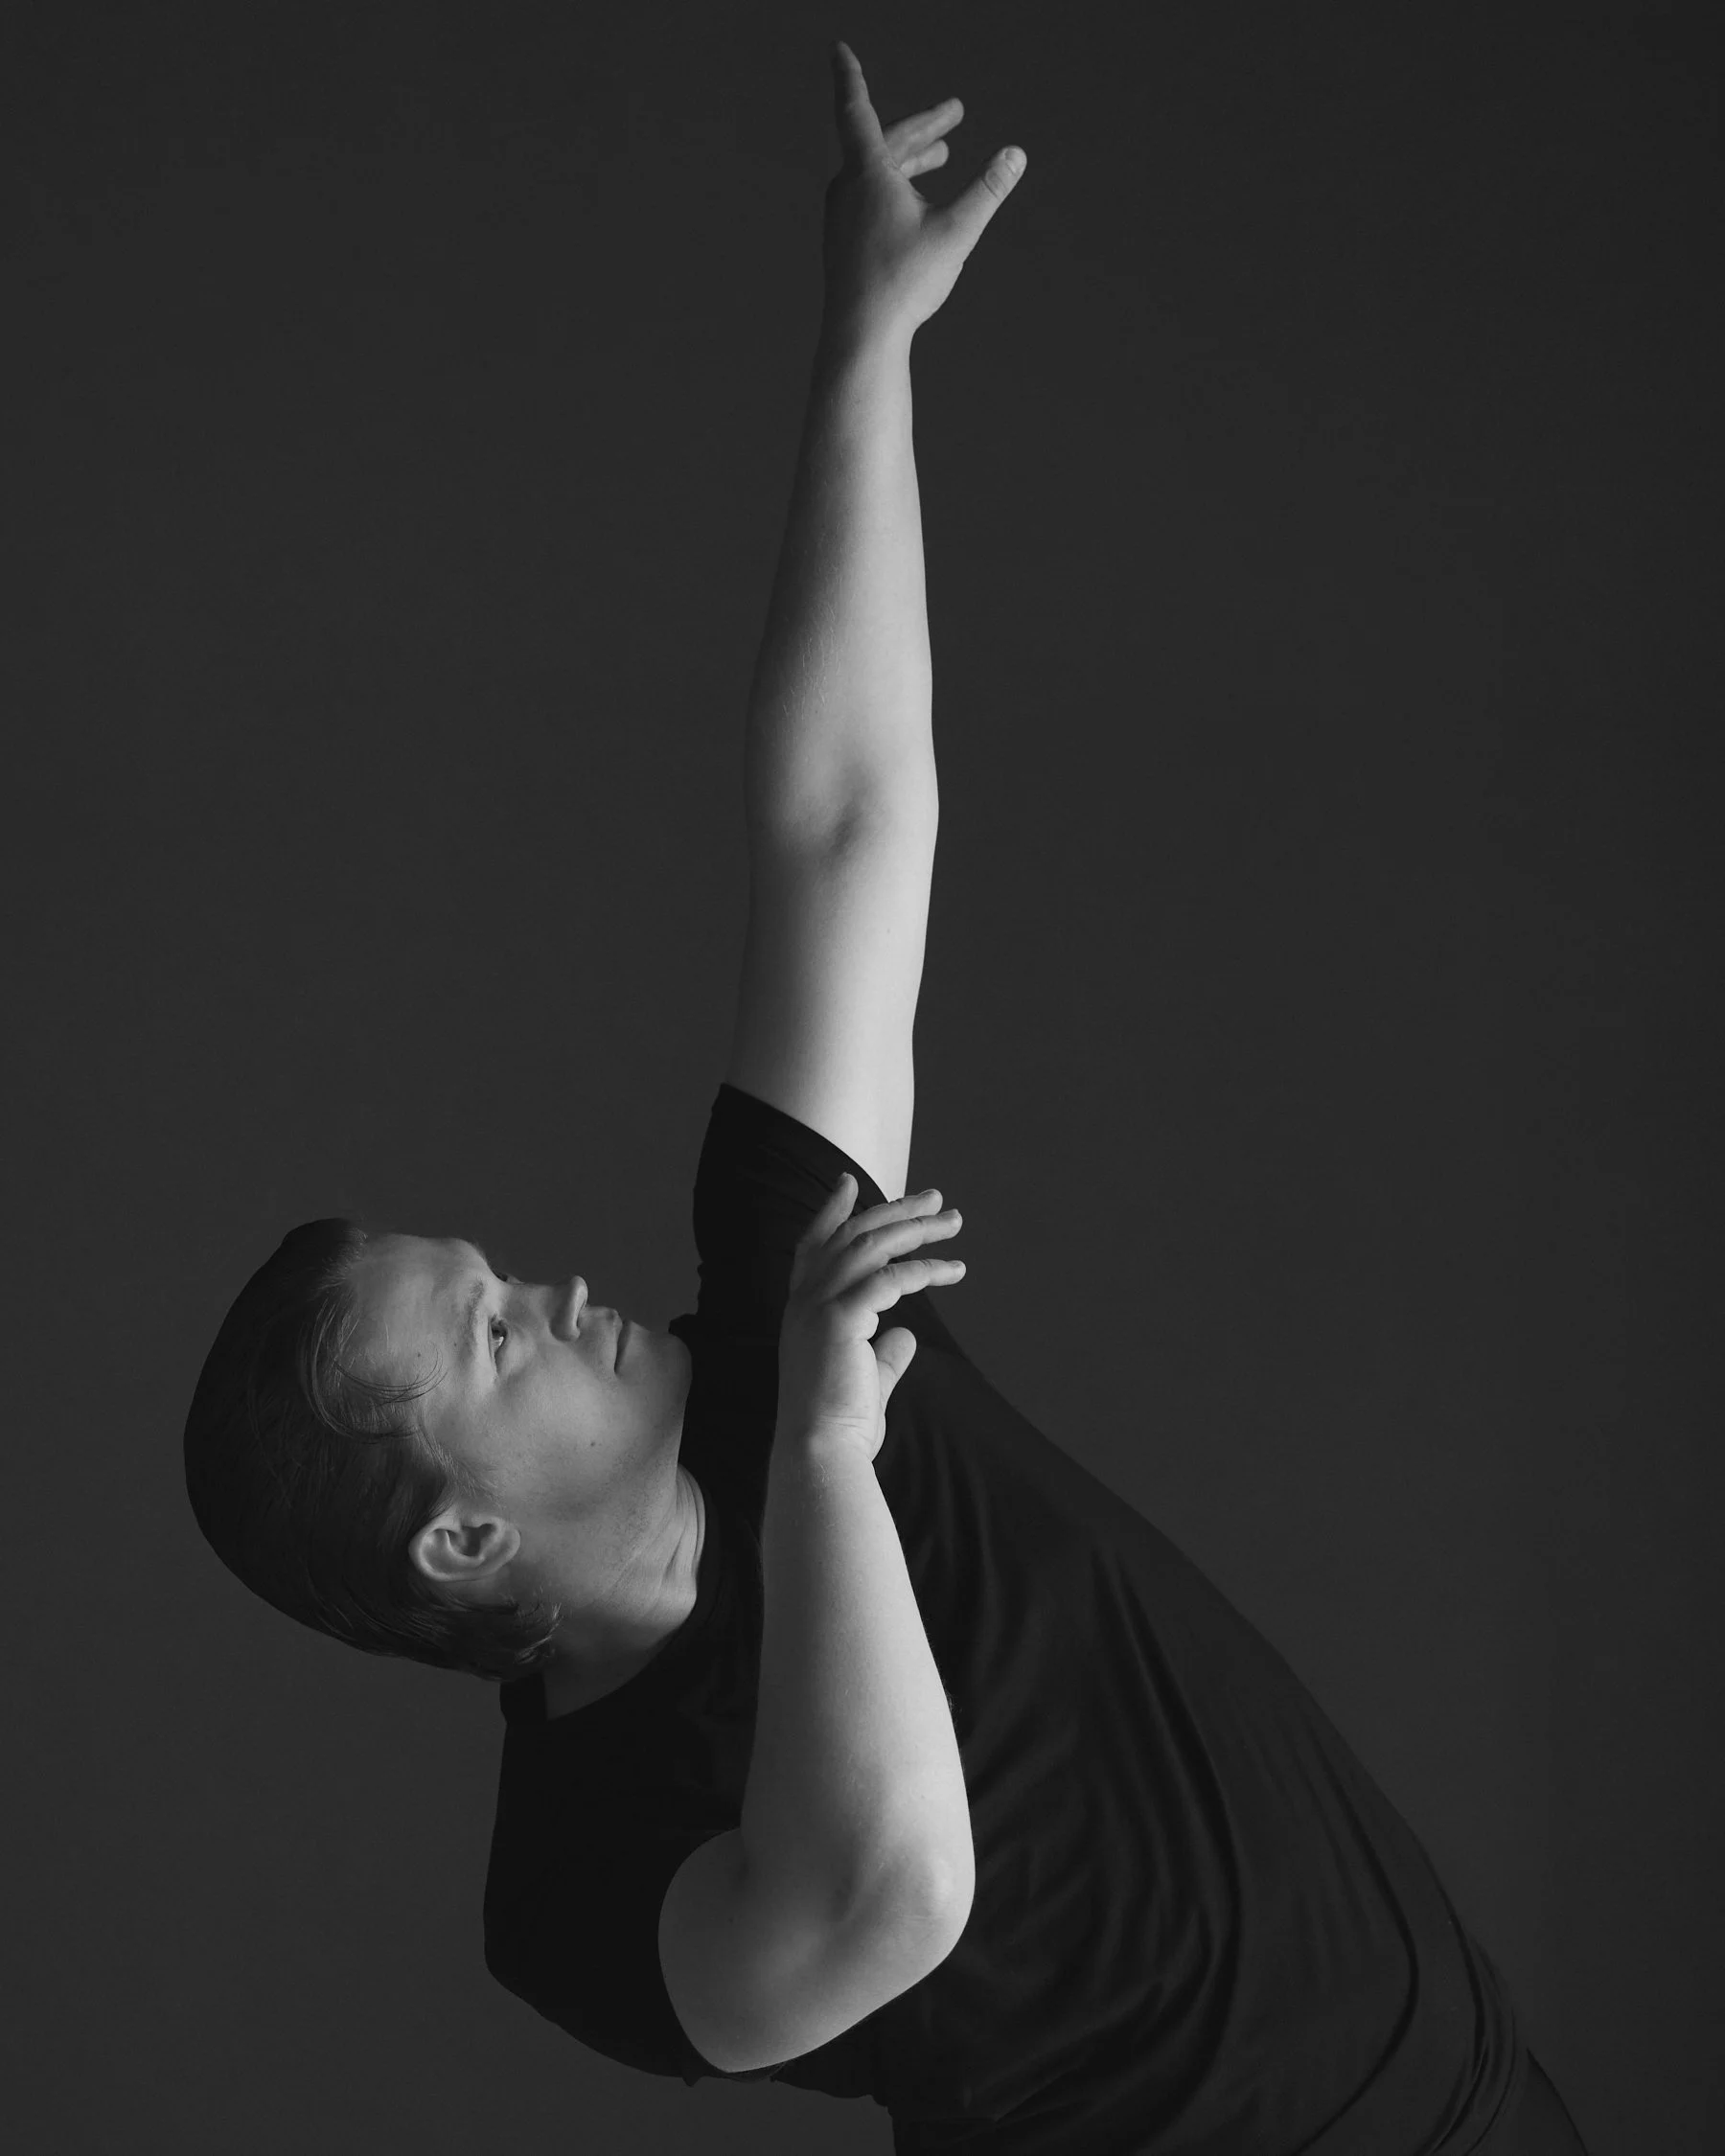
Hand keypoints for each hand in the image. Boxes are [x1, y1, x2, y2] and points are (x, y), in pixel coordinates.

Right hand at [778, 1176, 966, 1461]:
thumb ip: (884, 1354)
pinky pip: (890, 1279)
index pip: (814, 1246)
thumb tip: (905, 1335)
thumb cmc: (839, 1427)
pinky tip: (953, 1271)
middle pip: (851, 1235)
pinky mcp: (841, 1319)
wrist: (820, 1453)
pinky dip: (923, 1270)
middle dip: (894, 1211)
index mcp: (803, 1312)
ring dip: (915, 1229)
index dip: (831, 1212)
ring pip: (870, 1247)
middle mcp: (804, 1301)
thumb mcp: (866, 1381)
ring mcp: (818, 1307)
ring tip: (954, 1222)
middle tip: (937, 1198)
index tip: (848, 1181)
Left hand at [822, 41, 1026, 346]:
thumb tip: (1017, 155)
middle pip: (885, 142)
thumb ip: (987, 191)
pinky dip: (896, 186)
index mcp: (867, 173)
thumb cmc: (905, 282)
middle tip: (954, 114)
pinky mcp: (843, 240)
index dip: (850, 76)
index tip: (839, 49)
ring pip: (877, 171)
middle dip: (922, 127)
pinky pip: (869, 197)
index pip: (855, 108)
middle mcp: (846, 188)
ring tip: (941, 155)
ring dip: (911, 157)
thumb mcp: (956, 232)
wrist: (862, 334)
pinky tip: (917, 205)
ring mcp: (841, 216)